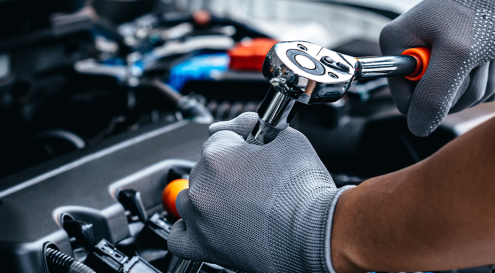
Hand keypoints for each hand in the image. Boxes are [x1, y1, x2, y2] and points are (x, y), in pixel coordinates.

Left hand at [167, 113, 353, 272]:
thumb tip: (232, 125)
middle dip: (224, 173)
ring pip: (189, 199)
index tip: (251, 155)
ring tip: (237, 205)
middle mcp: (202, 185)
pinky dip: (188, 229)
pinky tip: (205, 224)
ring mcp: (199, 217)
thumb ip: (251, 123)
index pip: (218, 139)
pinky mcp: (203, 246)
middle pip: (203, 169)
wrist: (316, 233)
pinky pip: (177, 237)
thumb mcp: (287, 139)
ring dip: (207, 199)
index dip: (238, 146)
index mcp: (218, 155)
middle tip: (253, 184)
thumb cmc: (306, 191)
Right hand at [380, 0, 494, 135]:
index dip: (433, 99)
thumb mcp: (457, 54)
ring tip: (488, 51)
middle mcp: (413, 54)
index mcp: (398, 47)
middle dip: (465, 86)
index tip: (453, 74)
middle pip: (434, 103)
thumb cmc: (482, 7)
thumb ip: (433, 95)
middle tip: (475, 57)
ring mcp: (437, 60)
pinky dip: (493, 78)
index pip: (405, 102)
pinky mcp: (460, 63)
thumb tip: (418, 127)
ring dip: (483, 80)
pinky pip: (476, 91)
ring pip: (459, 98)